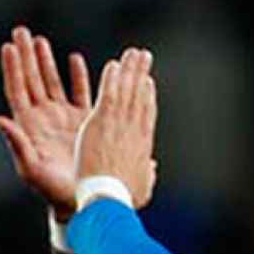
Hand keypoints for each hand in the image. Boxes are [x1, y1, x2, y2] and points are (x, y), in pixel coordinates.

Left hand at [0, 26, 94, 218]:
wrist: (81, 202)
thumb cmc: (53, 192)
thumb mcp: (31, 169)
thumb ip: (16, 143)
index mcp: (29, 128)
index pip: (18, 91)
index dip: (13, 69)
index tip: (9, 47)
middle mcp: (43, 120)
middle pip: (31, 81)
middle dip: (26, 56)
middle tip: (21, 31)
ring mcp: (62, 119)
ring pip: (51, 83)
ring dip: (45, 62)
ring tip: (40, 39)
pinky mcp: (83, 122)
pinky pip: (79, 93)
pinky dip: (76, 76)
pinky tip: (74, 58)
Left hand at [73, 48, 157, 209]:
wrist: (106, 198)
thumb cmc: (121, 200)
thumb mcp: (140, 189)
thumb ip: (146, 175)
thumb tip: (151, 167)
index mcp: (141, 145)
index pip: (146, 114)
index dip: (147, 96)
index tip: (148, 83)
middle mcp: (133, 130)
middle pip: (140, 95)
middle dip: (141, 75)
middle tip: (144, 57)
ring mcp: (118, 123)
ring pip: (126, 90)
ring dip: (130, 69)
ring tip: (133, 53)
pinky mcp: (101, 121)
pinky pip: (107, 93)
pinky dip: (112, 78)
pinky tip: (113, 64)